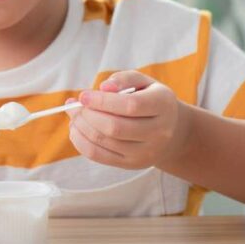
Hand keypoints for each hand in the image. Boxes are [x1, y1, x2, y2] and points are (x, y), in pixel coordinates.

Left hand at [66, 71, 187, 169]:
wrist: (170, 130)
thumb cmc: (149, 99)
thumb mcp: (142, 82)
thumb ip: (123, 79)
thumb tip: (103, 88)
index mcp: (163, 106)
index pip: (130, 106)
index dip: (103, 101)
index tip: (83, 96)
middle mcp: (159, 132)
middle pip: (115, 127)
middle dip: (88, 115)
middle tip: (76, 105)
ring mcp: (146, 152)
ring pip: (105, 142)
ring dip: (82, 127)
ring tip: (74, 115)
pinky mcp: (132, 164)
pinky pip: (99, 156)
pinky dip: (81, 142)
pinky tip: (76, 129)